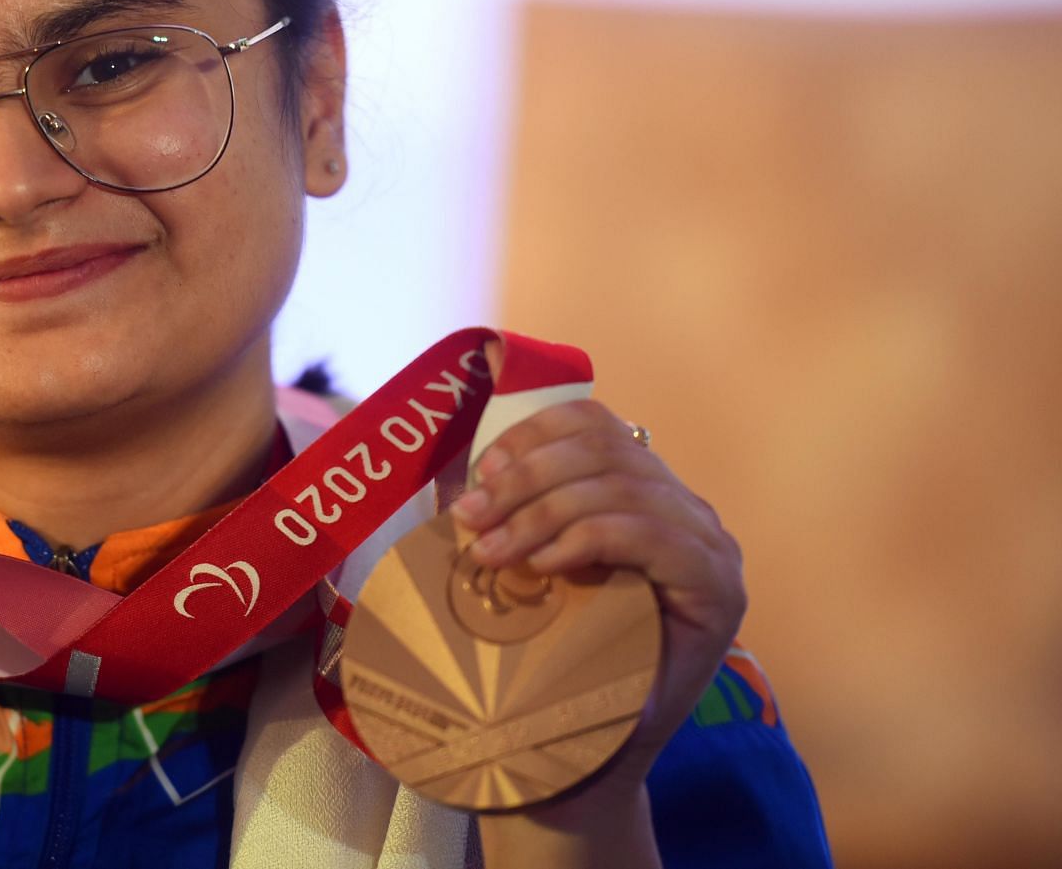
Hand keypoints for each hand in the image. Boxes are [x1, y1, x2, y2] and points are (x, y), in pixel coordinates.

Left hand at [448, 396, 745, 795]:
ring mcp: (711, 546)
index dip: (532, 435)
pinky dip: (589, 539)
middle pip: (605, 451)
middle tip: (470, 518)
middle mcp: (688, 509)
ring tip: (492, 550)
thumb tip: (459, 470)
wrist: (591, 753)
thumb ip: (510, 513)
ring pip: (621, 488)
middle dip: (526, 479)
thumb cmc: (557, 659)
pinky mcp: (719, 587)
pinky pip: (651, 535)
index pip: (594, 426)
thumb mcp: (527, 568)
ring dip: (542, 513)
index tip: (481, 471)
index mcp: (645, 491)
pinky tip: (547, 565)